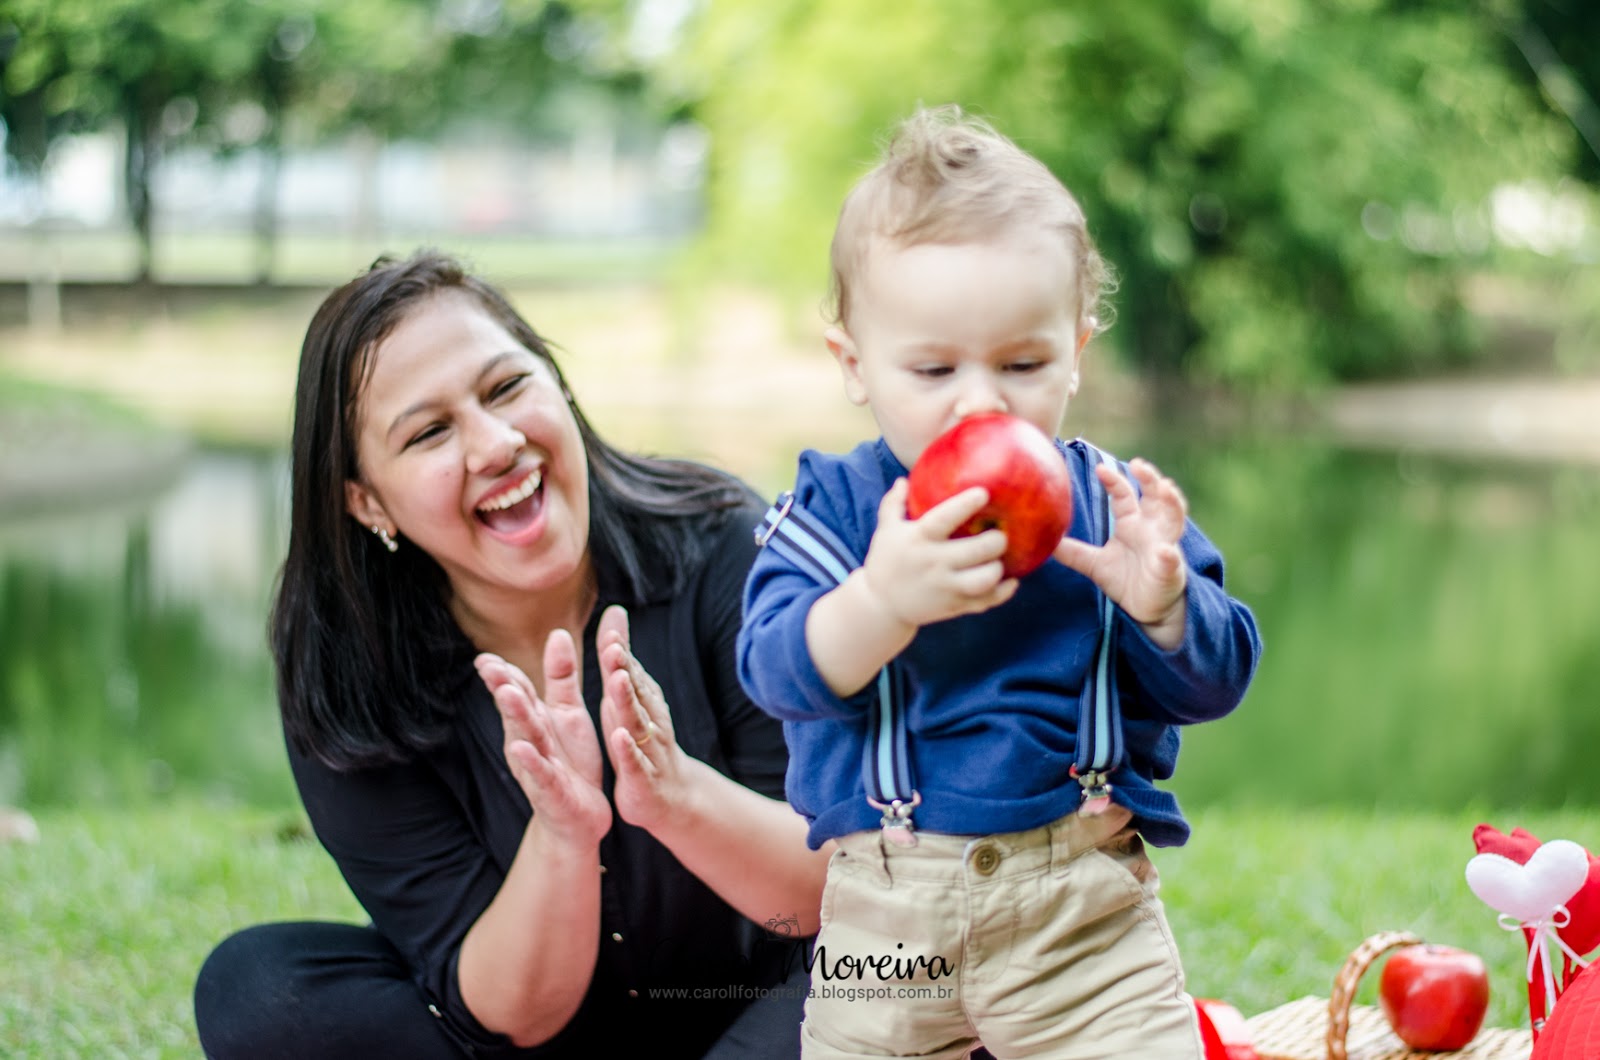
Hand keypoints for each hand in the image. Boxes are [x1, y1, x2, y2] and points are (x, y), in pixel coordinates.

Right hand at [476, 633, 610, 845]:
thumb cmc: (571, 761)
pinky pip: (542, 774)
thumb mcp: (568, 713)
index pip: (516, 692)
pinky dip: (533, 761)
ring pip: (525, 737)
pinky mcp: (553, 791)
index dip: (501, 676)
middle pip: (515, 711)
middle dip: (504, 689)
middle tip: (491, 669)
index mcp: (534, 720)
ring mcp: (538, 766)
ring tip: (507, 694)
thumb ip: (561, 677)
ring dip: (516, 716)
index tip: (484, 659)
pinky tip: (522, 748)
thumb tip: (557, 633)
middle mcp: (529, 741)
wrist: (581, 818)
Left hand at [595, 605, 688, 831]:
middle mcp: (648, 719)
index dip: (620, 653)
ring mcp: (648, 748)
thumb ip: (620, 657)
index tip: (610, 632)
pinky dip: (628, 750)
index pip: (630, 672)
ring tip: (616, 682)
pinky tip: (619, 737)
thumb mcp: (628, 696)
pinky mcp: (641, 778)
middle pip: (635, 691)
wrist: (672, 796)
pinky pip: (635, 762)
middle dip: (624, 669)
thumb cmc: (643, 738)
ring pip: (636, 723)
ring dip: (628, 702)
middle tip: (612, 647)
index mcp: (642, 699)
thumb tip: (616, 611)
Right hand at [859, 478, 1016, 628]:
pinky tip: (1012, 582)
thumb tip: (903, 479)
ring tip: (999, 559)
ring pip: (983, 580)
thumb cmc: (885, 561)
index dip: (965, 505)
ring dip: (998, 568)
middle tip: (1001, 533)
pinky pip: (984, 601)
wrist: (880, 605)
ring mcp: (945, 587)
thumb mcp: (885, 530)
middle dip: (996, 540)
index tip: (984, 493)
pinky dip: (1003, 593)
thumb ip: (894, 503)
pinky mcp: (952, 606)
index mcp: (918, 539)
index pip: (943, 519)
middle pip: (975, 551)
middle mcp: (933, 563)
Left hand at [1052, 458, 1188, 647]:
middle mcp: (1151, 529)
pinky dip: (1169, 556)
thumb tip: (1044, 541)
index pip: (1124, 494)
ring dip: (1173, 503)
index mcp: (1132, 523)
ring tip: (1167, 489)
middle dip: (1150, 479)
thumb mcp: (1094, 564)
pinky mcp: (1170, 569)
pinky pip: (1171, 560)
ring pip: (1174, 519)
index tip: (1100, 469)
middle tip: (1140, 465)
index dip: (1114, 480)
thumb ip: (1073, 552)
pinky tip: (1165, 552)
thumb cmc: (1125, 580)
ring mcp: (1164, 546)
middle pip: (1156, 496)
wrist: (1146, 610)